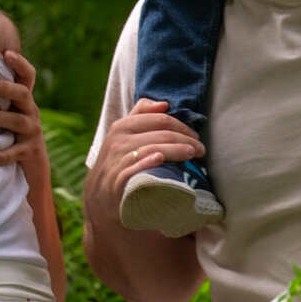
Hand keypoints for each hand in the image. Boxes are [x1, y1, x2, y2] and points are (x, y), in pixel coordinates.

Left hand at [0, 49, 46, 167]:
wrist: (30, 163)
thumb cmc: (8, 132)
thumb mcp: (4, 112)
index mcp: (23, 100)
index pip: (27, 76)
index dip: (20, 63)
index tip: (6, 53)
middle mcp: (30, 111)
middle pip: (21, 93)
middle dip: (3, 87)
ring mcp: (32, 131)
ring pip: (17, 120)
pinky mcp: (29, 151)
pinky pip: (16, 152)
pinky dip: (3, 154)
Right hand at [83, 99, 202, 222]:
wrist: (99, 197)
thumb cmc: (118, 162)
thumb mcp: (123, 135)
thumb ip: (141, 115)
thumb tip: (164, 104)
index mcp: (122, 126)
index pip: (160, 119)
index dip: (182, 126)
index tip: (195, 136)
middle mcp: (119, 140)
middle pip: (162, 134)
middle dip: (186, 139)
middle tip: (200, 150)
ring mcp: (117, 160)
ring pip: (154, 148)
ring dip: (178, 150)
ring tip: (193, 155)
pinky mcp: (118, 180)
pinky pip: (135, 168)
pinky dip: (149, 162)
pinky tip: (162, 160)